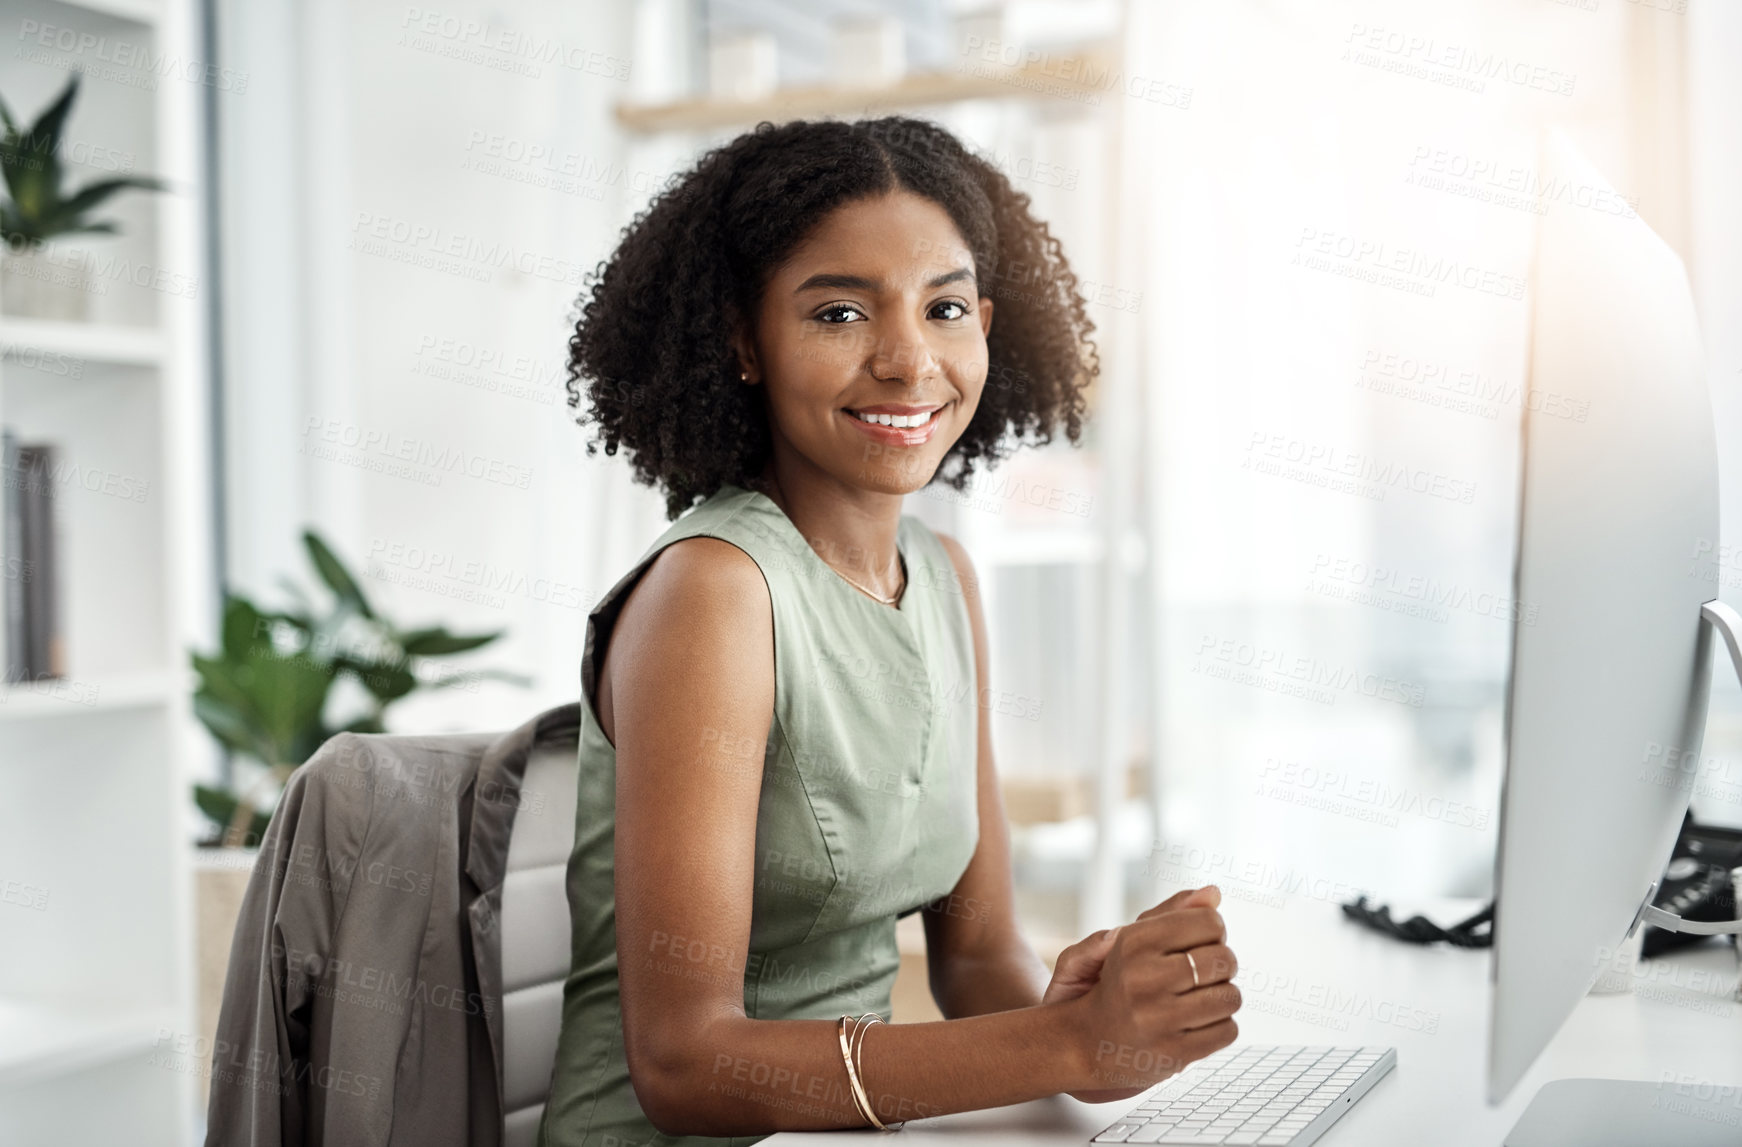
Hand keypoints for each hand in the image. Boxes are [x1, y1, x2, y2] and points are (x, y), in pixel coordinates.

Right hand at [1051, 886, 1239, 1102]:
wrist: (1080, 1045)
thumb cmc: (1111, 984)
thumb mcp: (1126, 940)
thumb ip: (1170, 912)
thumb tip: (1214, 893)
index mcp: (1133, 943)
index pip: (1209, 922)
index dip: (1212, 931)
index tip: (1195, 943)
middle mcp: (1145, 979)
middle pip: (1224, 959)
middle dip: (1219, 964)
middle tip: (1196, 973)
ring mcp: (1160, 1020)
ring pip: (1230, 996)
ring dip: (1220, 997)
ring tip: (1195, 999)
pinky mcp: (1174, 1054)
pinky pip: (1227, 1031)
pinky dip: (1219, 1027)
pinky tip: (1193, 1025)